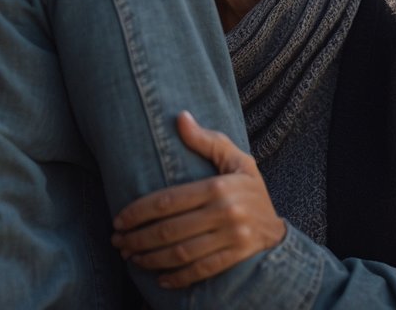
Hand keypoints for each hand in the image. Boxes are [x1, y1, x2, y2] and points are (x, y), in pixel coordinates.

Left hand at [112, 111, 286, 287]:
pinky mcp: (237, 257)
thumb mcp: (235, 158)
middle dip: (138, 237)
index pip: (168, 201)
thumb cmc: (249, 187)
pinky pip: (202, 270)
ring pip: (181, 252)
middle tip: (117, 241)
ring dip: (150, 258)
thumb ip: (206, 140)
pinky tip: (159, 277)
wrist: (278, 228)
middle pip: (170, 229)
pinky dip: (178, 277)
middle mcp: (225, 212)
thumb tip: (180, 118)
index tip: (118, 219)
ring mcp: (232, 237)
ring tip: (130, 256)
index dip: (138, 212)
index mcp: (218, 186)